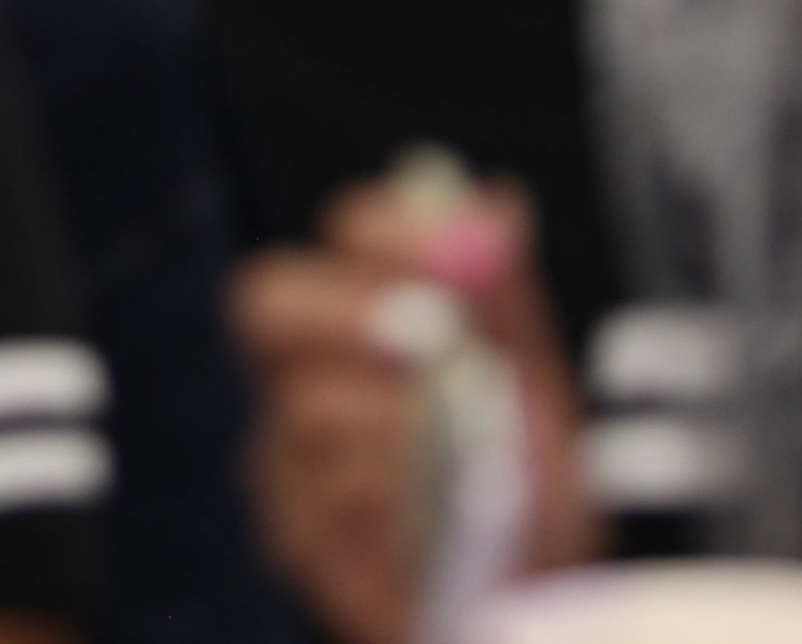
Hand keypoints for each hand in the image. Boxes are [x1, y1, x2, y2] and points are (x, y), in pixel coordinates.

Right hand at [230, 178, 596, 643]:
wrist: (520, 597)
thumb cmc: (523, 483)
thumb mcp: (533, 382)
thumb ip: (508, 297)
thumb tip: (497, 205)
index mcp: (369, 304)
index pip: (350, 228)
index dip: (395, 230)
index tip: (459, 252)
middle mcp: (308, 365)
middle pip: (268, 300)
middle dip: (349, 312)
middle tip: (429, 339)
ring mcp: (285, 448)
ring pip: (308, 405)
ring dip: (400, 430)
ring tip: (464, 460)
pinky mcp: (289, 530)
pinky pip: (321, 498)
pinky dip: (393, 506)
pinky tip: (435, 517)